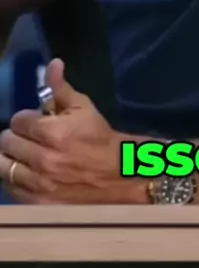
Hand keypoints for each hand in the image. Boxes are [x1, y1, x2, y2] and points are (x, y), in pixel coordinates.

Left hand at [0, 58, 144, 203]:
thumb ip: (61, 88)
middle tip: (29, 138)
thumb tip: (53, 64)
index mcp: (53, 133)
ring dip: (11, 157)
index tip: (36, 121)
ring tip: (23, 155)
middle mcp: (42, 159)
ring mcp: (39, 184)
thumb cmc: (99, 137)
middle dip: (17, 136)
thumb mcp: (83, 107)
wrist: (118, 175)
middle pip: (6, 142)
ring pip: (3, 166)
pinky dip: (14, 178)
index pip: (18, 121)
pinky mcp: (38, 203)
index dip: (26, 119)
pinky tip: (27, 172)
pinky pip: (11, 188)